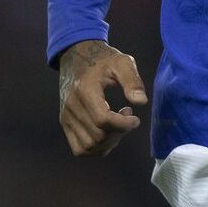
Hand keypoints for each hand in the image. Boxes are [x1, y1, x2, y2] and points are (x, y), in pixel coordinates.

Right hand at [57, 39, 146, 156]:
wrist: (78, 57)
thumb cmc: (104, 59)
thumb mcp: (123, 62)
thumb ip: (133, 81)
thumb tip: (142, 101)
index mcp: (85, 90)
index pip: (103, 120)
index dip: (124, 125)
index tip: (135, 118)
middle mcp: (71, 106)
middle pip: (98, 136)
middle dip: (119, 132)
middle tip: (127, 115)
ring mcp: (66, 117)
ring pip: (89, 147)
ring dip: (109, 142)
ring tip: (118, 124)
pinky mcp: (65, 123)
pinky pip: (80, 149)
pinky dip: (97, 147)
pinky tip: (107, 132)